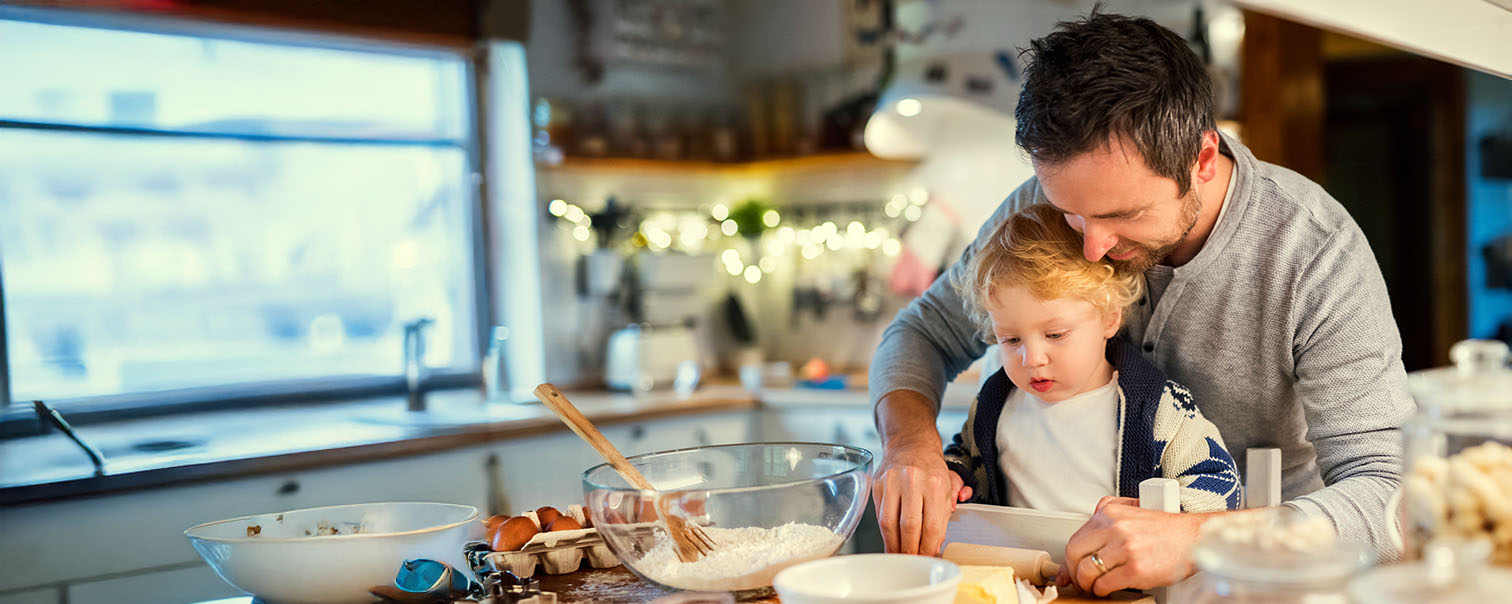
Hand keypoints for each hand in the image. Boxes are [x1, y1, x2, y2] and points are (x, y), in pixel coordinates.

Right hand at [872, 440, 960, 555]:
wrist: (910, 444)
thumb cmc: (930, 468)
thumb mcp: (947, 488)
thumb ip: (943, 517)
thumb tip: (934, 546)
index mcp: (935, 483)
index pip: (932, 525)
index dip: (929, 547)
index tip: (928, 558)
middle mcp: (913, 481)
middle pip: (909, 526)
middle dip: (911, 549)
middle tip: (913, 561)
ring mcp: (892, 482)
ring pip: (889, 523)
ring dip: (894, 545)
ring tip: (899, 556)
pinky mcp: (877, 485)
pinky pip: (879, 515)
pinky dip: (884, 532)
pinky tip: (890, 541)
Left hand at [1059, 496, 1208, 595]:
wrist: (1193, 538)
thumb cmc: (1164, 529)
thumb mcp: (1130, 510)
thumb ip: (1104, 518)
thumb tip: (1080, 543)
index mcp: (1110, 513)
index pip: (1075, 540)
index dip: (1070, 559)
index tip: (1070, 569)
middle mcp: (1115, 528)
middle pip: (1075, 555)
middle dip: (1075, 572)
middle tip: (1081, 579)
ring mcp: (1125, 549)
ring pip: (1088, 572)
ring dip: (1088, 584)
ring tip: (1095, 585)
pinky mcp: (1136, 569)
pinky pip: (1105, 584)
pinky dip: (1102, 590)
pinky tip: (1109, 588)